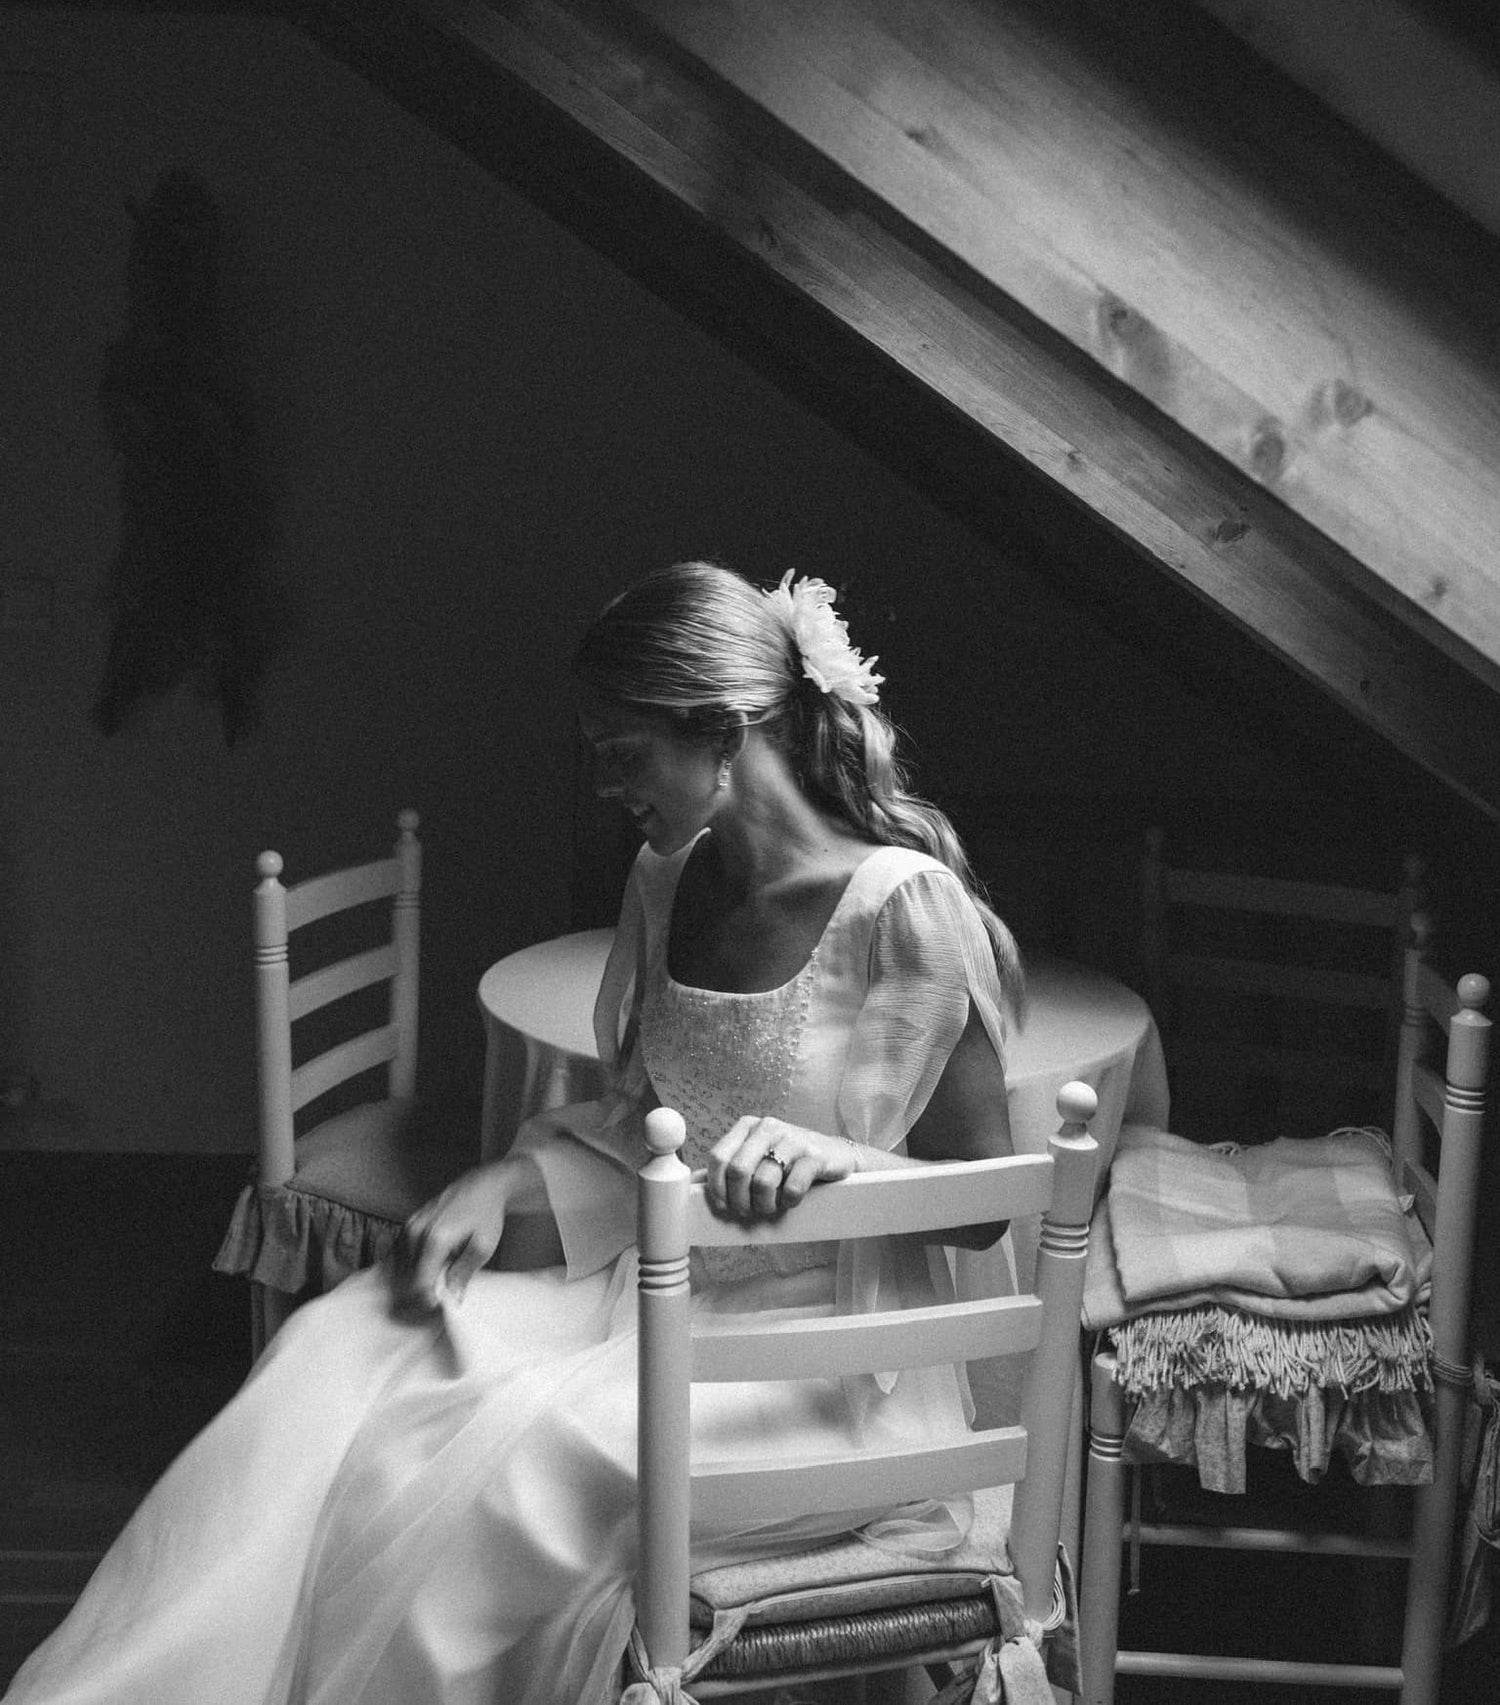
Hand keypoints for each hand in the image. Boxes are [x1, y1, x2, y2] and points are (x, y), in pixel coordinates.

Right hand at [390, 1162, 513, 1312]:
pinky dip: (408, 1268)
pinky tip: (423, 1273)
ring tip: (429, 1289)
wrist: (481, 1186)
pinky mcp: (408, 1224)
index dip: (426, 1301)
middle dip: (417, 1294)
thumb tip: (452, 1298)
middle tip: (433, 1304)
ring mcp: (409, 1226)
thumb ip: (464, 1273)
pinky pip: (400, 1254)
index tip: (436, 1310)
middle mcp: (416, 1231)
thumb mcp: (483, 1246)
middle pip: (406, 1276)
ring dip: (411, 1282)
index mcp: (435, 1238)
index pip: (420, 1282)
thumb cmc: (485, 1215)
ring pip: (400, 1266)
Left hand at [705, 1116, 857, 1219]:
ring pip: (763, 1182)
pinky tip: (791, 1201)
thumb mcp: (757, 1156)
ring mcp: (793, 1139)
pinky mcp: (815, 1155)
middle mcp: (768, 1127)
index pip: (718, 1156)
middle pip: (738, 1171)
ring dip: (764, 1205)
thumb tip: (693, 1185)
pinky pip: (791, 1188)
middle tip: (748, 1212)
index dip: (716, 1188)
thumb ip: (730, 1167)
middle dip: (739, 1200)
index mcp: (748, 1126)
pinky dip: (788, 1203)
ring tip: (771, 1208)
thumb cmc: (790, 1161)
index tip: (723, 1206)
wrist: (837, 1156)